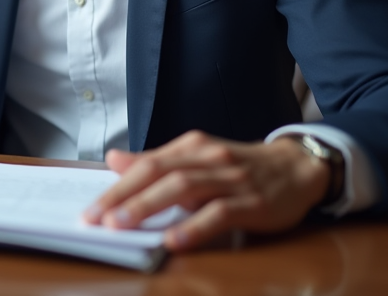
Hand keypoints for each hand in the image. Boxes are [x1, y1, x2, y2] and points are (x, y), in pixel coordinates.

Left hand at [82, 130, 330, 251]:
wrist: (297, 167)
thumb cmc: (239, 167)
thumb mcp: (197, 158)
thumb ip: (157, 161)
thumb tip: (113, 159)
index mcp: (191, 147)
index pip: (146, 163)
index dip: (116, 185)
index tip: (90, 208)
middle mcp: (208, 158)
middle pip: (158, 173)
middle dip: (123, 196)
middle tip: (96, 218)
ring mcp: (232, 179)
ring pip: (184, 189)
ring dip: (149, 207)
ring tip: (122, 225)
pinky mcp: (253, 202)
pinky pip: (220, 213)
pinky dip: (194, 227)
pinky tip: (173, 240)